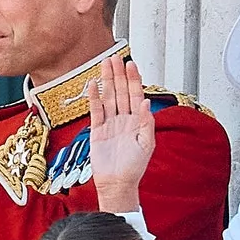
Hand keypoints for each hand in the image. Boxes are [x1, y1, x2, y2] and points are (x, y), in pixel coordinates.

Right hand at [89, 56, 154, 211]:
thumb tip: (146, 102)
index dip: (133, 79)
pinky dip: (94, 98)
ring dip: (107, 81)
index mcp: (137, 121)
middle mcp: (123, 119)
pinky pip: (96, 110)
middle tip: (115, 57)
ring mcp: (110, 123)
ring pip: (108, 97)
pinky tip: (92, 85)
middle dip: (119, 74)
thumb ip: (146, 123)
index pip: (135, 94)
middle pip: (121, 91)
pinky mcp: (97, 130)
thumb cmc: (134, 167)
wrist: (117, 183)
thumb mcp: (146, 145)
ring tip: (104, 64)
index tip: (131, 64)